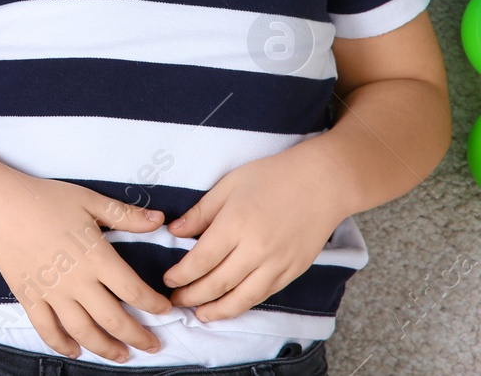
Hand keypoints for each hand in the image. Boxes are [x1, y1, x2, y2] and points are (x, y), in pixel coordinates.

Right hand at [0, 174, 173, 362]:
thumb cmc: (44, 199)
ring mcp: (52, 293)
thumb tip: (159, 220)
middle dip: (138, 337)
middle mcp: (77, 281)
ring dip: (107, 348)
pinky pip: (48, 330)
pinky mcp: (30, 298)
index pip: (134, 291)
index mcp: (96, 257)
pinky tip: (75, 351)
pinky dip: (62, 345)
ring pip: (84, 332)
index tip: (165, 310)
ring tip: (122, 355)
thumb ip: (125, 215)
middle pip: (114, 320)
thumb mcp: (89, 200)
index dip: (154, 305)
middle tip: (153, 345)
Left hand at [161, 148, 345, 322]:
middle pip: (218, 283)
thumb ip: (200, 212)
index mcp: (235, 224)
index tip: (168, 279)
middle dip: (193, 296)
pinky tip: (230, 307)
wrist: (323, 182)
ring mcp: (277, 263)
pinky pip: (264, 294)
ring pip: (242, 298)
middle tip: (175, 300)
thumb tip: (174, 232)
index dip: (181, 275)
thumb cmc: (272, 177)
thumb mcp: (228, 185)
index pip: (201, 260)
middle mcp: (256, 249)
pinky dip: (244, 305)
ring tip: (200, 315)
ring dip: (218, 310)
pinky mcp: (293, 271)